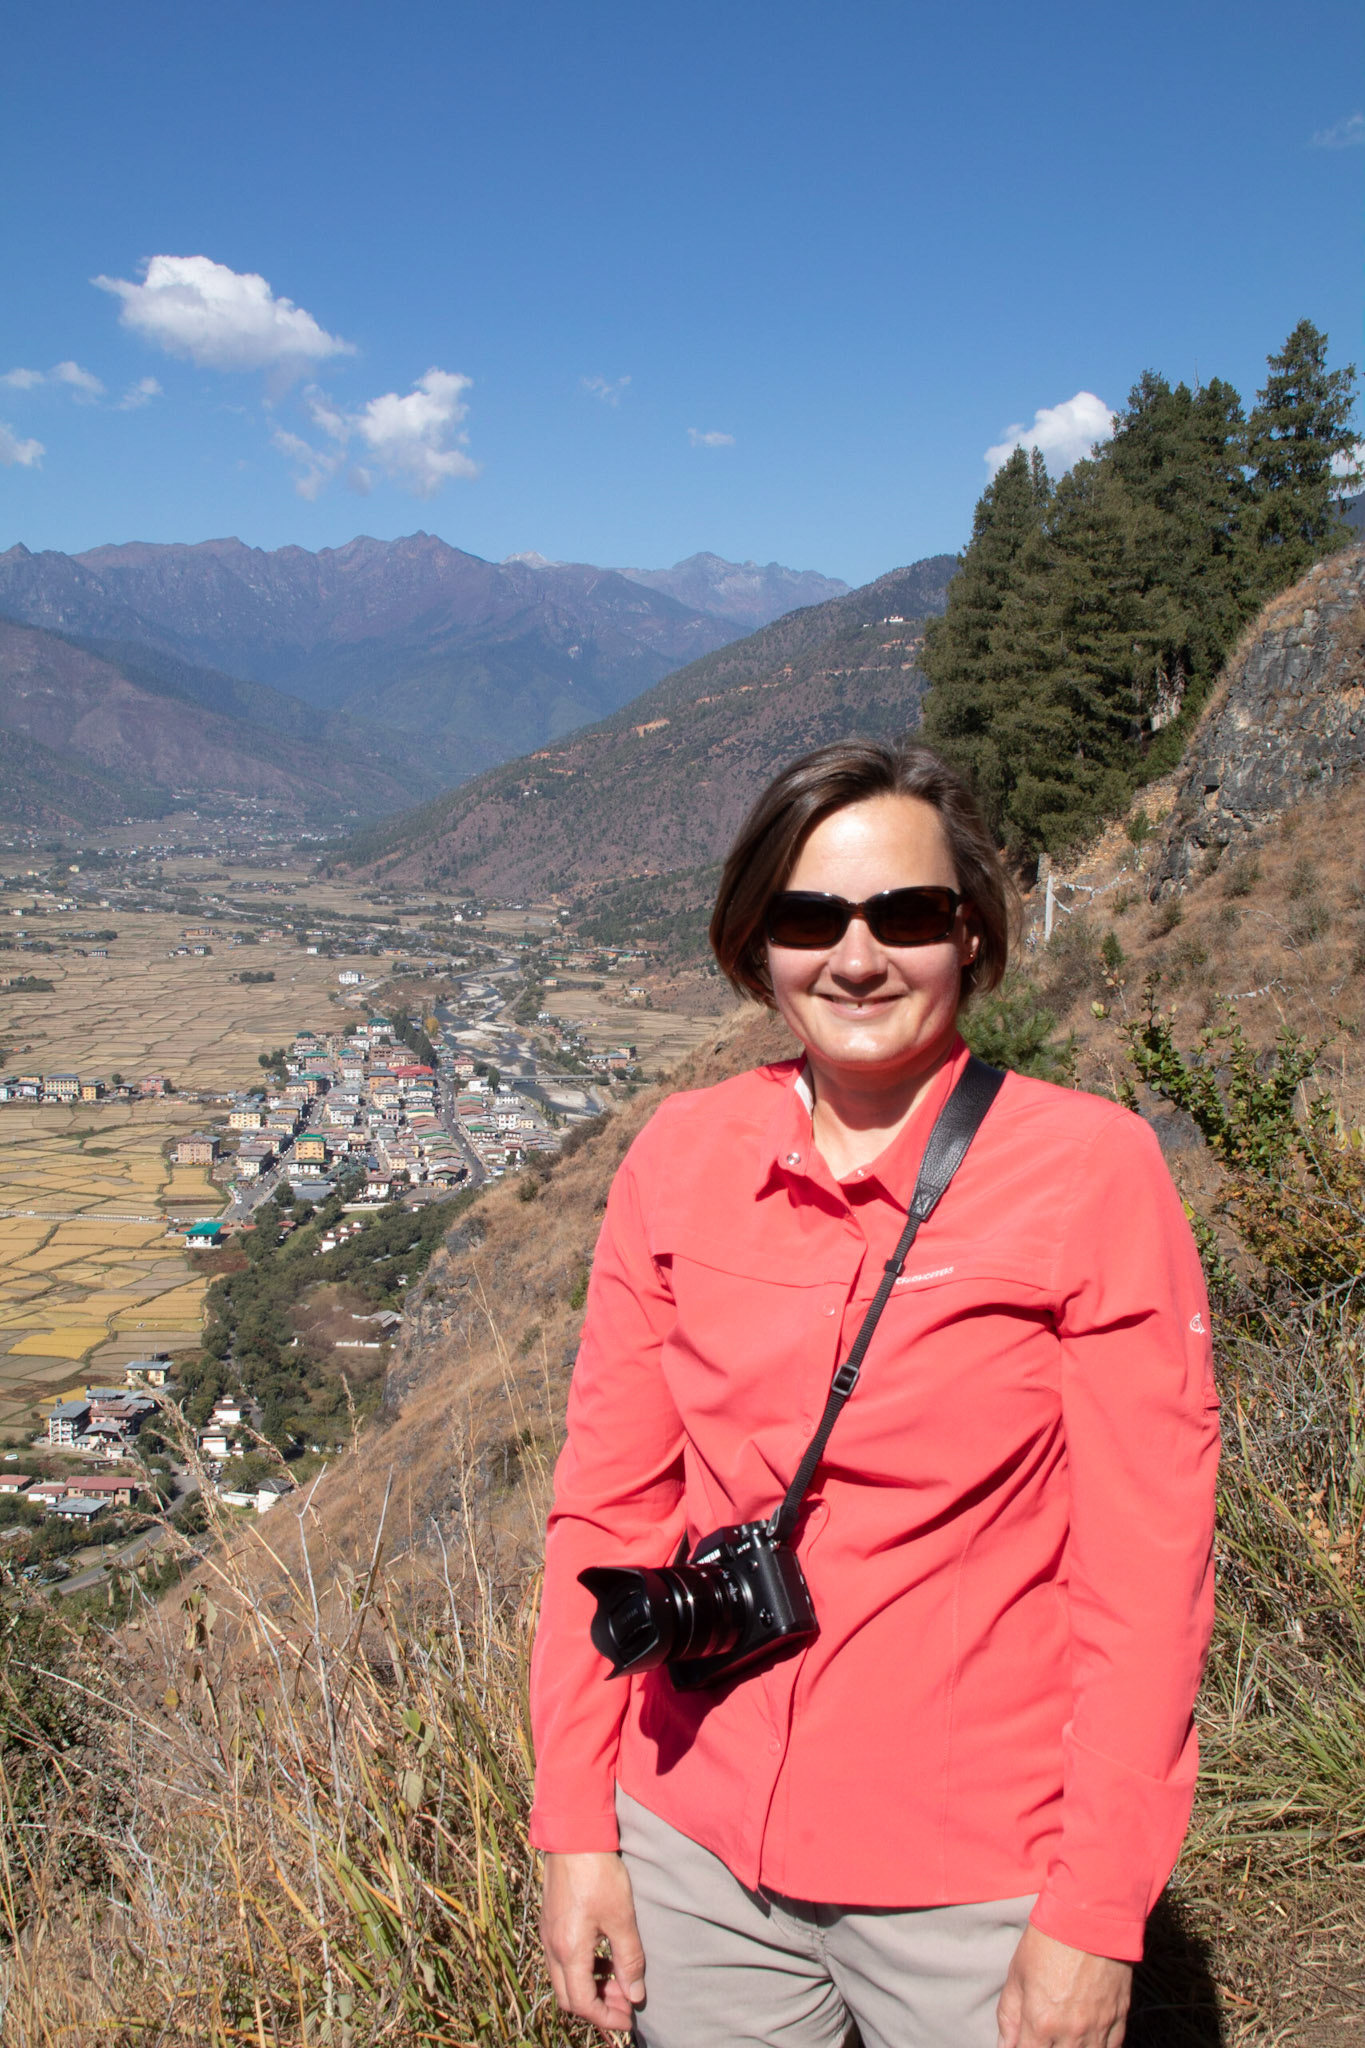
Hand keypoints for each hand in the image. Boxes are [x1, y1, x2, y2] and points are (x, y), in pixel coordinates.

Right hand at [541, 1849, 645, 2034]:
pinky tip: (603, 1957)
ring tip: (618, 1981)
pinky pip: (561, 1960)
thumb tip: (635, 1995)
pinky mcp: (549, 1921)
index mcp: (569, 1951)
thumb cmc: (599, 1873)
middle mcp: (552, 1947)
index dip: (606, 2018)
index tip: (628, 2019)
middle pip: (568, 1997)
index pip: (582, 2003)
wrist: (573, 1834)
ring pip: (563, 1979)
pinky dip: (581, 1969)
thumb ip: (628, 1959)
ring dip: (589, 1988)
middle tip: (625, 2003)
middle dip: (597, 2007)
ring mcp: (547, 1934)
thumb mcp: (621, 1917)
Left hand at [997, 1924, 1131, 2047]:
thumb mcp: (1017, 1974)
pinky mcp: (1119, 2018)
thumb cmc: (1047, 1941)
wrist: (1088, 1917)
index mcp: (1041, 2023)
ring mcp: (1098, 2028)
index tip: (1023, 2042)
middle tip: (1043, 2037)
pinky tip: (1088, 2041)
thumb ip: (1009, 2016)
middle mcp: (1071, 2033)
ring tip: (1064, 2038)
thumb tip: (1005, 2045)